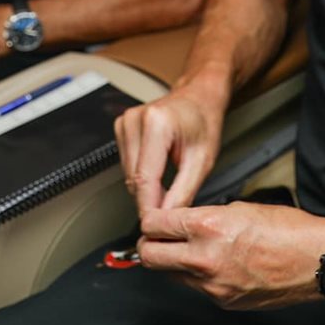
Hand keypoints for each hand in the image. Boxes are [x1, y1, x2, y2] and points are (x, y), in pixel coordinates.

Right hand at [115, 83, 225, 218]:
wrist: (198, 98)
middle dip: (151, 199)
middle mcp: (136, 120)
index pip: (145, 178)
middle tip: (171, 207)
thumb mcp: (202, 160)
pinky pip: (126, 165)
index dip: (149, 208)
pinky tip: (159, 171)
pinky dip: (141, 175)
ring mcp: (125, 122)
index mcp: (157, 123)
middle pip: (134, 179)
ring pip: (128, 175)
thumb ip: (183, 191)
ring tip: (169, 185)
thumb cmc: (203, 122)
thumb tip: (166, 217)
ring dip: (146, 188)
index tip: (155, 226)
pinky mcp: (121, 127)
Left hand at [137, 203, 324, 309]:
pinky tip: (216, 264)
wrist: (315, 260)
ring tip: (191, 250)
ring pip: (170, 275)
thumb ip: (206, 215)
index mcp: (208, 227)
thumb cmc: (288, 230)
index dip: (150, 219)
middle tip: (157, 237)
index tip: (153, 219)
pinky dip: (199, 276)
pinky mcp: (223, 301)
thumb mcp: (240, 207)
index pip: (154, 225)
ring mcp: (213, 285)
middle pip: (149, 256)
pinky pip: (196, 288)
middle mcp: (205, 259)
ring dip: (173, 262)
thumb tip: (185, 222)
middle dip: (149, 245)